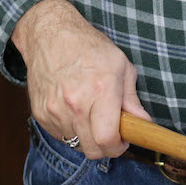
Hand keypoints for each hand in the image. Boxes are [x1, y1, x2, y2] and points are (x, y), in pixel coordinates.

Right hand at [11, 0, 151, 158]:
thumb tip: (144, 124)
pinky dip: (71, 131)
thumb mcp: (121, 67)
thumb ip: (132, 100)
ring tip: (91, 117)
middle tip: (110, 133)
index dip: (118, 148)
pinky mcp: (41, 113)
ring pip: (76, 145)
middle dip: (105, 148)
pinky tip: (75, 113)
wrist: (50, 34)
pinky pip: (61, 136)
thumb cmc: (89, 48)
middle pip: (92, 150)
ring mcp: (55, 110)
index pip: (107, 140)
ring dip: (87, 138)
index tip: (122, 142)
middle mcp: (75, 104)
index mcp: (100, 92)